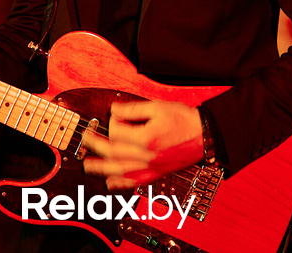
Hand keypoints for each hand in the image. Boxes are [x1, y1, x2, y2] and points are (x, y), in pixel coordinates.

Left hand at [81, 100, 203, 190]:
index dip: (111, 122)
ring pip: (120, 171)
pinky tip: (110, 183)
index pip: (118, 133)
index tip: (113, 115)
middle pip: (114, 153)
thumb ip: (133, 109)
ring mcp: (151, 167)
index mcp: (147, 138)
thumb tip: (114, 110)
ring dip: (101, 169)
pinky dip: (120, 184)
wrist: (205, 135)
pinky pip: (135, 182)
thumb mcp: (158, 106)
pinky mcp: (156, 174)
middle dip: (96, 146)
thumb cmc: (184, 120)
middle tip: (86, 138)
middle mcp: (147, 156)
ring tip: (87, 166)